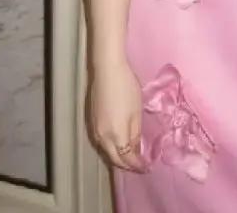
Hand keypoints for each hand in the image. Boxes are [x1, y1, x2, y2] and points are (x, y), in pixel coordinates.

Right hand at [88, 58, 146, 172]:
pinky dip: (110, 147)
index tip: (146, 167)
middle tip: (138, 165)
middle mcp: (102, 137)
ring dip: (117, 156)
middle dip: (126, 165)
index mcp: (116, 135)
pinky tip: (117, 143)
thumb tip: (135, 149)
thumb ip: (135, 133)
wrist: (107, 70)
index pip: (126, 159)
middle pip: (114, 159)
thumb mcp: (136, 111)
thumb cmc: (126, 88)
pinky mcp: (91, 121)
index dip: (137, 165)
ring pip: (106, 151)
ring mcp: (94, 130)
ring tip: (129, 156)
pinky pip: (101, 142)